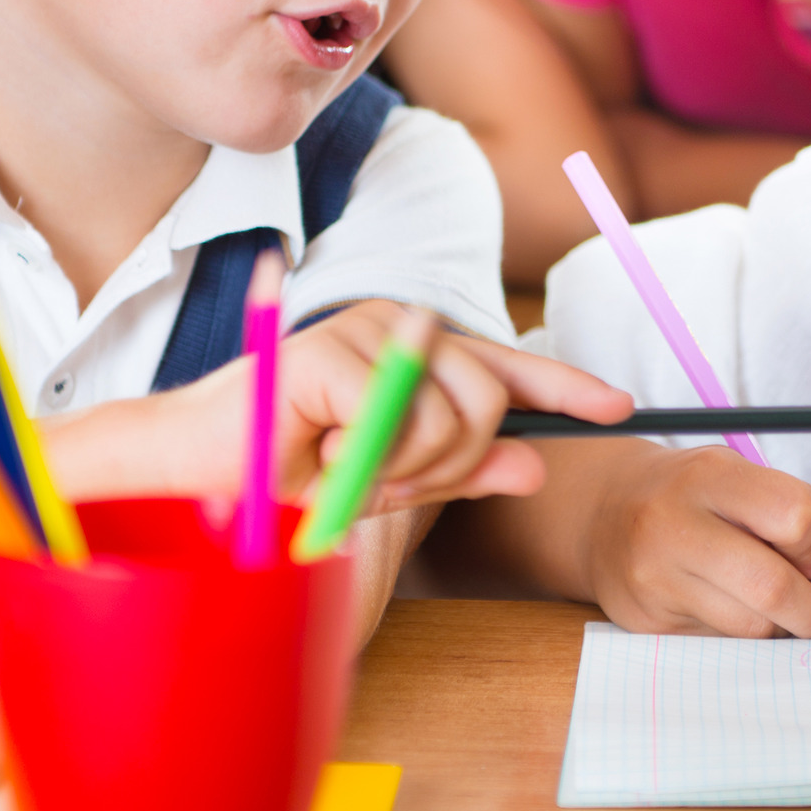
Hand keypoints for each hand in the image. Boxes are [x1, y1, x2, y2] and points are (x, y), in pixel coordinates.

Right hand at [54, 304, 632, 510]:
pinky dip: (364, 465)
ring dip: (403, 470)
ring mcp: (365, 332)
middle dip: (448, 466)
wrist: (191, 480)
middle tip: (379, 482)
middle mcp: (396, 326)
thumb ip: (459, 469)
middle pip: (488, 404)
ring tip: (340, 468)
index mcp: (412, 353)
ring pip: (452, 418)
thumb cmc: (280, 476)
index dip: (564, 388)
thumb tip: (535, 465)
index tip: (618, 407)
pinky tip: (317, 458)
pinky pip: (399, 425)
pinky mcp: (332, 353)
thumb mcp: (388, 483)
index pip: (504, 368)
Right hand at [582, 443, 810, 638]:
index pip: (794, 515)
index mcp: (710, 474)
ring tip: (765, 601)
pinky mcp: (645, 621)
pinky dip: (744, 637)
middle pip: (774, 587)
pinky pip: (723, 647)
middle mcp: (672, 522)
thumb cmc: (707, 499)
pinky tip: (726, 609)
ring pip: (752, 628)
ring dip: (780, 626)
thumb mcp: (766, 486)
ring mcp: (653, 577)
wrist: (606, 513)